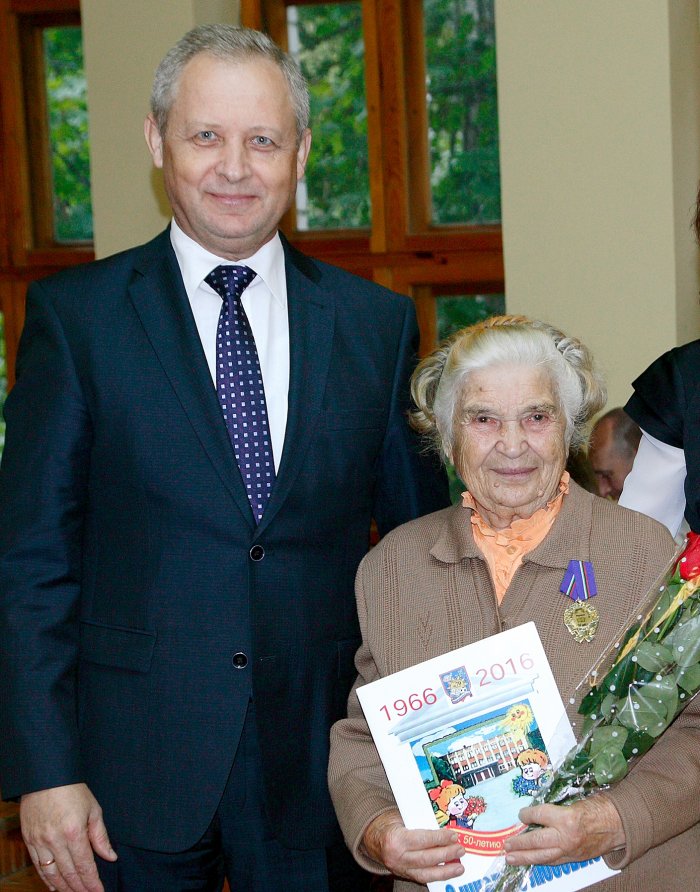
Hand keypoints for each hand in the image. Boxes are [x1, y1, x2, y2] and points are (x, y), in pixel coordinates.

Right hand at [20, 783, 116, 891]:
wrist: (46, 776)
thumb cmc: (73, 790)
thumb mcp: (93, 809)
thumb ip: (100, 836)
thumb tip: (110, 856)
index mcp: (74, 832)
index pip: (85, 865)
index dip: (92, 882)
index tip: (99, 891)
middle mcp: (55, 840)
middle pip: (69, 873)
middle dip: (79, 888)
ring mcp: (40, 841)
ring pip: (51, 873)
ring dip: (63, 887)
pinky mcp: (29, 840)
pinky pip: (38, 866)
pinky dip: (46, 879)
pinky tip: (54, 886)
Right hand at [362, 808, 464, 884]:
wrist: (374, 839)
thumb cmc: (390, 825)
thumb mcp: (402, 818)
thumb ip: (420, 823)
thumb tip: (441, 824)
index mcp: (396, 839)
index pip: (422, 840)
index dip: (440, 838)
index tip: (452, 835)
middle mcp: (397, 857)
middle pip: (426, 858)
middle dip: (446, 854)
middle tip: (460, 849)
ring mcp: (400, 869)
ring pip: (426, 873)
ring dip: (445, 871)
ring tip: (459, 866)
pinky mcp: (404, 875)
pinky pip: (423, 878)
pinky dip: (437, 876)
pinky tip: (448, 872)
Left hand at [503, 795, 625, 866]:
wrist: (619, 824)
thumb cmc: (599, 807)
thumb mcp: (575, 801)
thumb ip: (556, 808)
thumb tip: (536, 811)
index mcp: (567, 818)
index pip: (539, 815)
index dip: (527, 814)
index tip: (521, 814)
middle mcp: (566, 837)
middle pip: (536, 841)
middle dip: (519, 843)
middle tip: (506, 844)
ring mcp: (570, 850)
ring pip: (542, 856)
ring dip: (525, 857)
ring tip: (510, 857)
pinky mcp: (574, 858)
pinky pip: (554, 861)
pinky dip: (541, 860)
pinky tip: (530, 860)